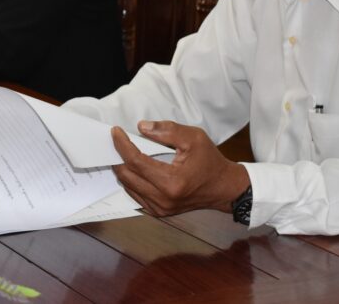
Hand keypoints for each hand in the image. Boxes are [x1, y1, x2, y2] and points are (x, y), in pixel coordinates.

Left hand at [111, 120, 249, 216]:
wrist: (223, 188)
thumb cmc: (210, 162)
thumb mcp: (194, 138)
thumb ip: (167, 130)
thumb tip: (142, 127)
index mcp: (172, 182)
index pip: (136, 162)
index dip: (122, 145)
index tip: (116, 132)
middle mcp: (163, 199)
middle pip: (127, 175)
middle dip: (118, 156)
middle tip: (115, 140)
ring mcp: (160, 208)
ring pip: (128, 186)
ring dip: (122, 168)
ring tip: (121, 151)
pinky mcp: (159, 212)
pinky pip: (135, 195)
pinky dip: (130, 179)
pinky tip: (131, 167)